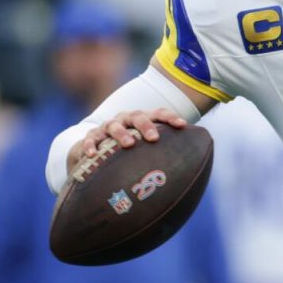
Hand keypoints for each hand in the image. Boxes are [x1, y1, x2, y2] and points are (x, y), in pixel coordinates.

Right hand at [66, 108, 187, 173]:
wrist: (100, 147)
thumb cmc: (132, 148)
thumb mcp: (147, 147)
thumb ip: (165, 153)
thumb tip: (192, 169)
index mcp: (143, 119)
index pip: (159, 113)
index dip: (170, 117)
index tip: (182, 125)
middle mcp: (126, 119)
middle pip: (137, 116)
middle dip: (146, 126)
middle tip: (154, 138)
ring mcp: (108, 126)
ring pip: (114, 126)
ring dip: (122, 134)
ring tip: (129, 144)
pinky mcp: (92, 136)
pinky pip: (91, 139)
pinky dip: (91, 145)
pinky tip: (92, 155)